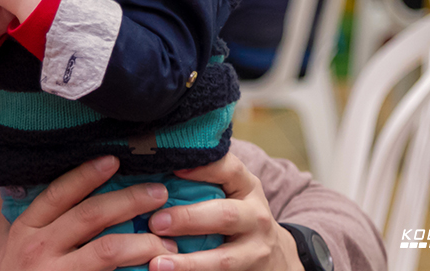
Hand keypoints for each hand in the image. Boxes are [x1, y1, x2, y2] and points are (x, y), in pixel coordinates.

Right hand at [0, 156, 177, 270]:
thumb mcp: (3, 248)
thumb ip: (10, 215)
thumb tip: (18, 180)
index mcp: (23, 230)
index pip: (58, 194)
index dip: (86, 175)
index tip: (114, 159)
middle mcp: (39, 250)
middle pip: (90, 215)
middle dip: (129, 199)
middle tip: (159, 192)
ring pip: (107, 249)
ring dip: (143, 241)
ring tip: (168, 240)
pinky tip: (156, 269)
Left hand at [146, 153, 302, 270]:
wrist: (275, 256)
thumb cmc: (239, 215)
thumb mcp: (233, 193)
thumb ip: (207, 180)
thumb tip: (154, 170)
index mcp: (247, 188)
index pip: (229, 170)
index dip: (203, 169)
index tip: (174, 169)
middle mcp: (256, 217)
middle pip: (225, 215)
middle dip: (188, 219)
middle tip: (155, 223)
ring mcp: (255, 250)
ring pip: (223, 259)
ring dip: (188, 262)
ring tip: (158, 264)